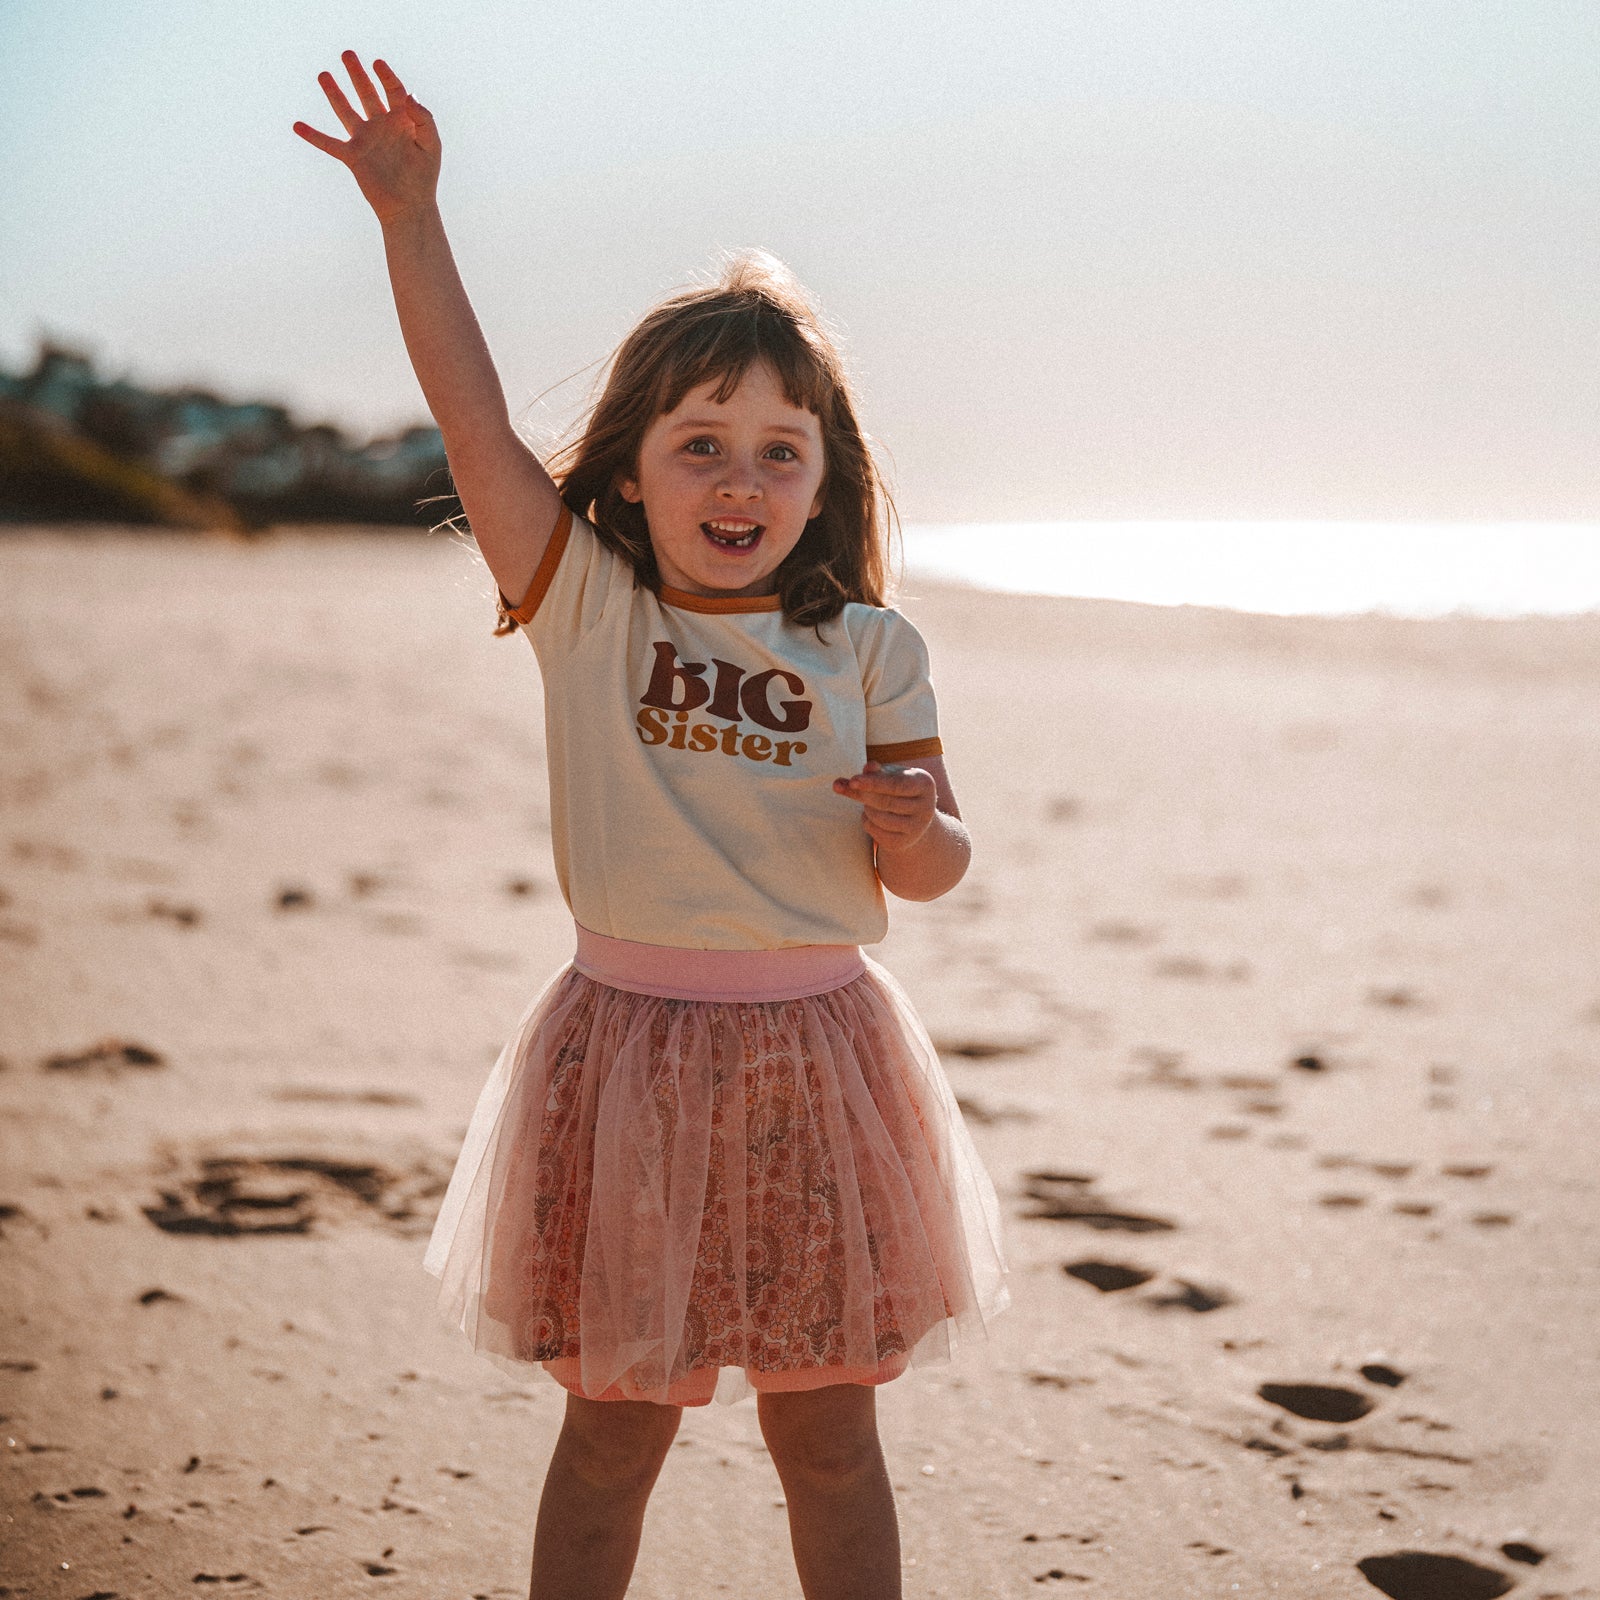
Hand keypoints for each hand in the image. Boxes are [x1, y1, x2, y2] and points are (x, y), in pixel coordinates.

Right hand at [292, 51, 440, 223]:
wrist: (409, 207)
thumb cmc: (424, 178)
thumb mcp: (431, 145)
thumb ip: (424, 118)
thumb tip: (408, 95)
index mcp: (402, 121)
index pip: (393, 91)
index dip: (386, 76)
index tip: (378, 64)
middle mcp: (381, 126)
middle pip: (367, 93)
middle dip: (357, 74)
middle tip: (347, 54)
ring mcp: (365, 140)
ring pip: (346, 111)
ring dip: (334, 93)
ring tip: (324, 75)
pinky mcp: (353, 157)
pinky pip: (329, 144)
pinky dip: (313, 136)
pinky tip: (297, 126)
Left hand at [832, 761, 937, 853]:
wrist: (913, 816)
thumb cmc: (899, 788)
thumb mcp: (890, 775)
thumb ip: (877, 772)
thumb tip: (866, 767)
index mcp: (925, 784)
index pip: (896, 785)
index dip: (873, 783)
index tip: (853, 780)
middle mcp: (926, 808)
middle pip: (886, 802)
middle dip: (864, 794)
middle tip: (848, 785)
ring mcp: (917, 828)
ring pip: (879, 818)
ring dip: (866, 808)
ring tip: (868, 802)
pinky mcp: (904, 842)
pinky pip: (876, 832)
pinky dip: (867, 822)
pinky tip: (872, 816)